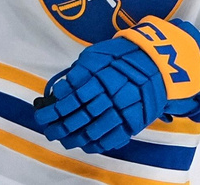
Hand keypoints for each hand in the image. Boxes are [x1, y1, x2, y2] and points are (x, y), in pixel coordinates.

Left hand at [33, 17, 199, 153]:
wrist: (157, 62)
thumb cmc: (123, 56)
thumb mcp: (97, 55)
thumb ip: (80, 71)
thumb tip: (63, 88)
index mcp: (99, 78)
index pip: (70, 99)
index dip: (54, 109)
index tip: (42, 114)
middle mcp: (109, 97)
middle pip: (78, 117)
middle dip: (59, 126)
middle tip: (47, 130)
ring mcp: (122, 111)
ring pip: (92, 131)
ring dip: (74, 138)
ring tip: (62, 139)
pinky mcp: (133, 122)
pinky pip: (112, 138)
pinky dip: (96, 144)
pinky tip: (85, 144)